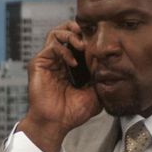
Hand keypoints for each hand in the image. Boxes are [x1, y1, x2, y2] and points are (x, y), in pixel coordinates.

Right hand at [18, 21, 101, 151]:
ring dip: (70, 34)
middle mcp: (57, 60)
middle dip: (77, 28)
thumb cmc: (72, 112)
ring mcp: (47, 61)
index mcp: (68, 66)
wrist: (56, 123)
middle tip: (89, 34)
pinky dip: (65, 50)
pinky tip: (73, 62)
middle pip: (64, 31)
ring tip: (82, 44)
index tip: (100, 41)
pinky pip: (51, 46)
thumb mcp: (95, 93)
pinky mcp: (38, 63)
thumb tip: (113, 65)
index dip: (87, 37)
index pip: (76, 41)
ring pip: (55, 33)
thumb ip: (101, 79)